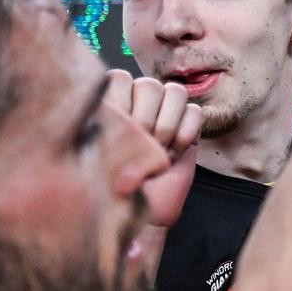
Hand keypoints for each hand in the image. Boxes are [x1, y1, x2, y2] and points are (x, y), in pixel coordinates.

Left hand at [103, 70, 202, 242]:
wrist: (141, 213)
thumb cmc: (113, 186)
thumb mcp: (96, 154)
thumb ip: (100, 125)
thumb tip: (102, 108)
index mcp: (112, 103)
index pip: (120, 77)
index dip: (122, 104)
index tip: (118, 133)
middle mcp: (138, 103)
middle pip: (149, 84)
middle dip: (146, 119)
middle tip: (140, 147)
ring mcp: (166, 113)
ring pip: (175, 91)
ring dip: (167, 124)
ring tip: (158, 150)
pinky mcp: (188, 126)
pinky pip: (195, 112)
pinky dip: (186, 132)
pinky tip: (174, 152)